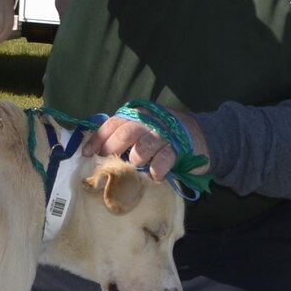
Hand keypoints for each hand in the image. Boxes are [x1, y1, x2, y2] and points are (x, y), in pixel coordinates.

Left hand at [87, 110, 210, 183]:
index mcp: (138, 114)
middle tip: (110, 163)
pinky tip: (155, 175)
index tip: (86, 154)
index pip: (113, 123)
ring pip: (144, 146)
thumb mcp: (145, 131)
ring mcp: (166, 133)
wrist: (203, 136)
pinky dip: (156, 170)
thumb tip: (97, 152)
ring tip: (138, 167)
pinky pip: (164, 159)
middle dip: (113, 149)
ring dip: (137, 160)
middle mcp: (151, 120)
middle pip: (126, 132)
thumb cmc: (165, 137)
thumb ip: (125, 136)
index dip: (98, 139)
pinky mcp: (180, 147)